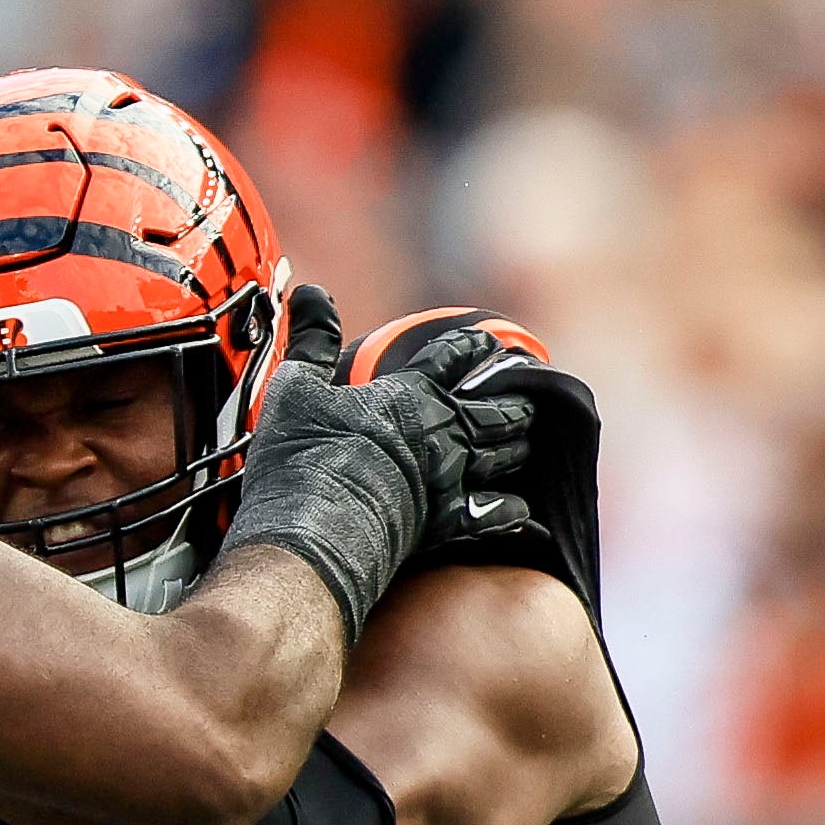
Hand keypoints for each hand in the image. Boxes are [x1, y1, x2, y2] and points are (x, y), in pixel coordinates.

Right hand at [215, 286, 538, 630]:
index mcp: (410, 393)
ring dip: (518, 444)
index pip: (454, 356)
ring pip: (505, 454)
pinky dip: (515, 509)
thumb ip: (311, 339)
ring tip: (527, 440)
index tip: (489, 344)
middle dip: (515, 400)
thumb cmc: (302, 458)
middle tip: (528, 397)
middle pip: (496, 408)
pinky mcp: (450, 523)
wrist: (315, 531)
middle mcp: (442, 432)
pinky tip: (525, 508)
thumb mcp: (297, 387)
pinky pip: (500, 513)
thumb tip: (309, 293)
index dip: (474, 347)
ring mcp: (451, 478)